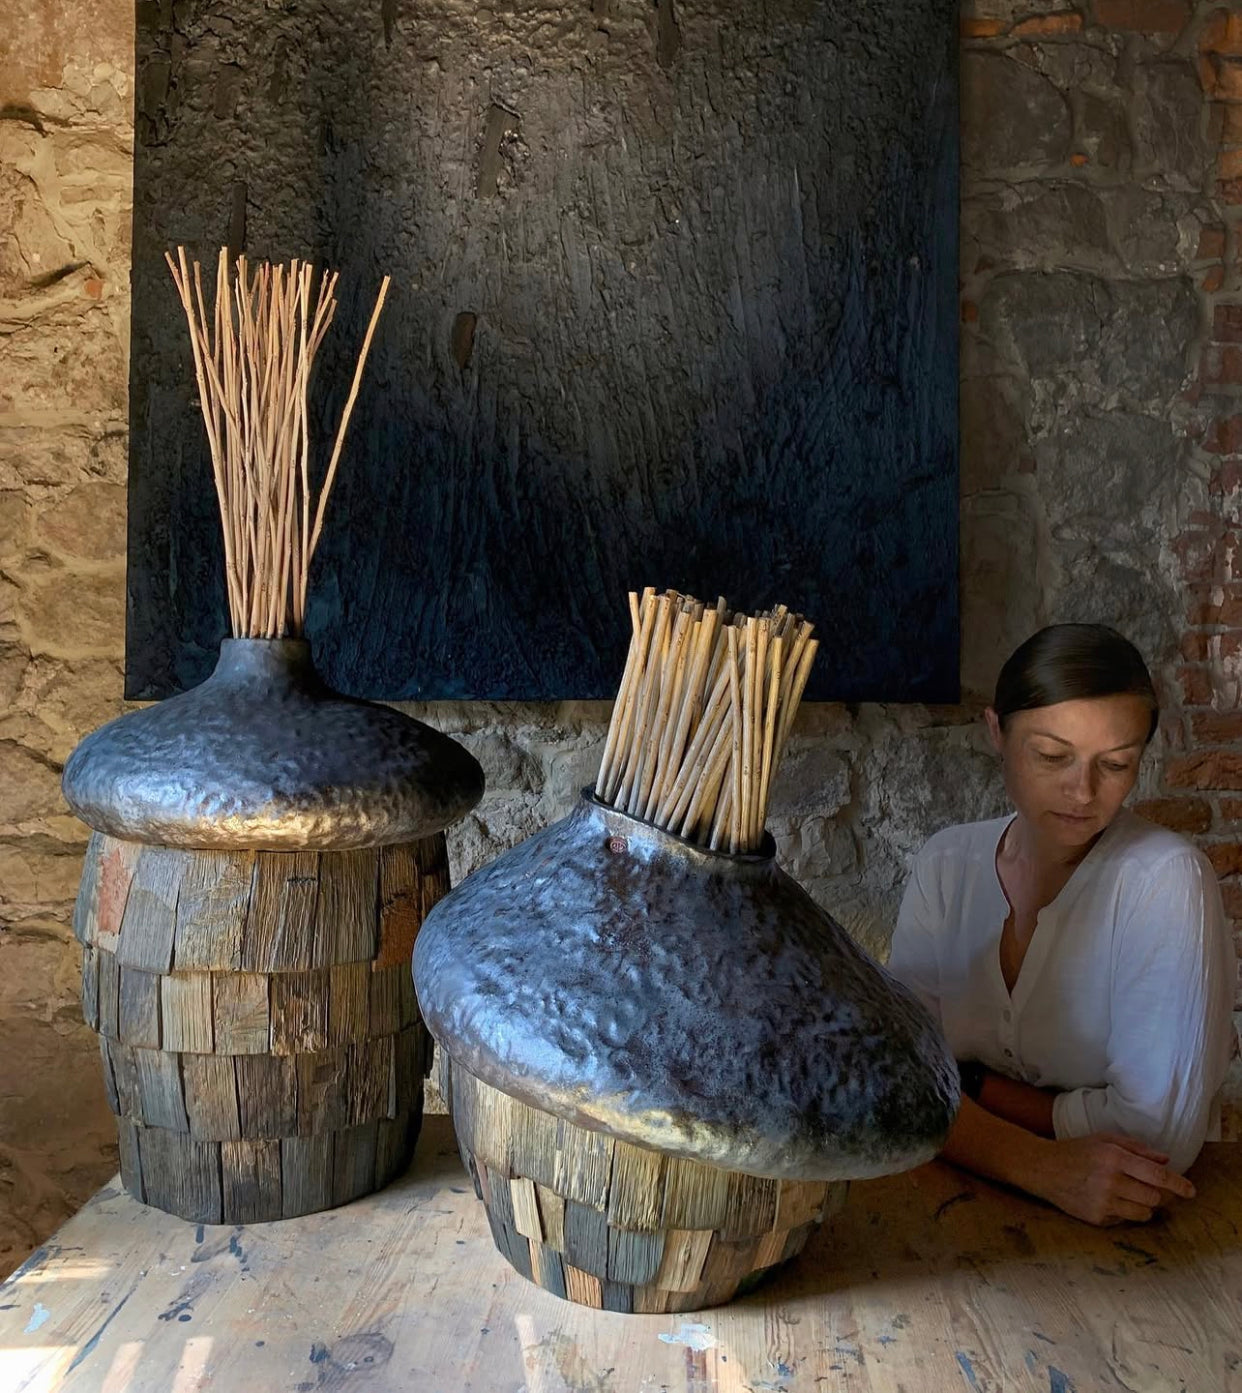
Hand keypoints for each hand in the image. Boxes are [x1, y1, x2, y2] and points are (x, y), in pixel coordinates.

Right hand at [1031, 1132, 1195, 1225]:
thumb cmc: (1077, 1151)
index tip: (1191, 1191)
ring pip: (1144, 1212)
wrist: (1044, 1169)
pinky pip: (1125, 1220)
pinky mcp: (1097, 1219)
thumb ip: (1137, 1148)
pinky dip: (1125, 1211)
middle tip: (1149, 1187)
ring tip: (1129, 1193)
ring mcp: (1103, 1202)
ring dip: (1144, 1204)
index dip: (1179, 1184)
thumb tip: (1166, 1160)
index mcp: (1114, 1158)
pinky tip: (1110, 1199)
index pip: (1157, 1176)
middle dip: (1157, 1193)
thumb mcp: (1105, 1140)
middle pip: (1155, 1197)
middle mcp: (1111, 1181)